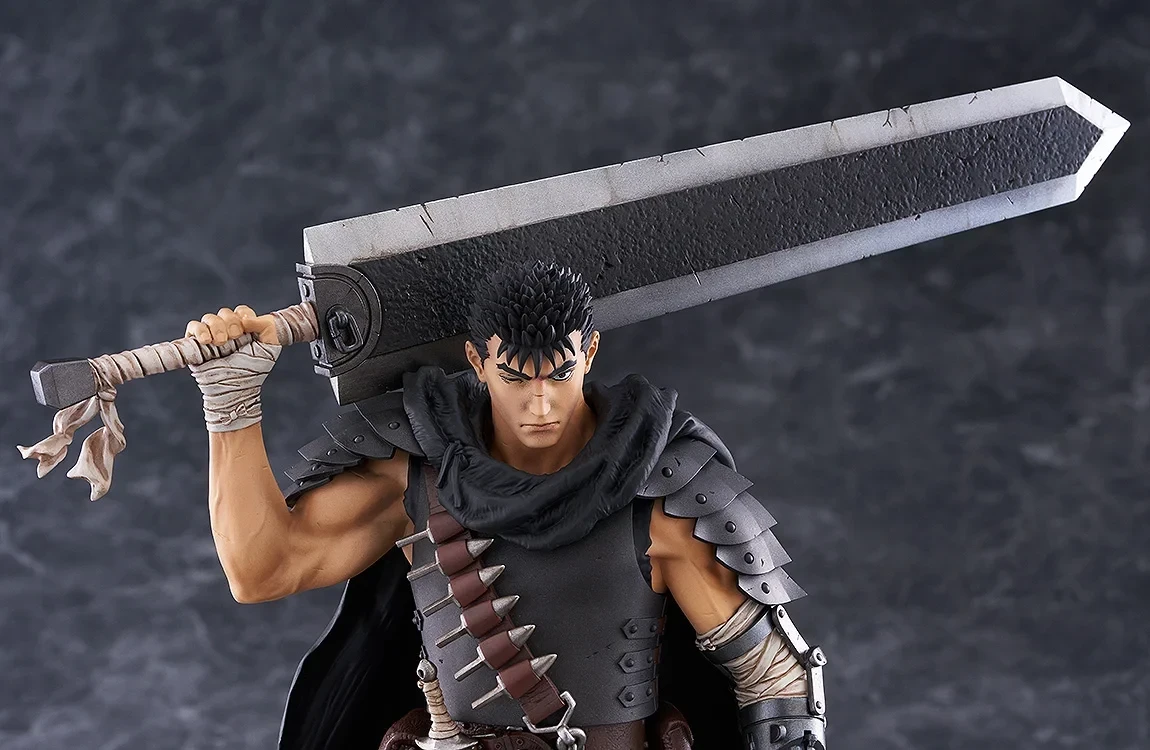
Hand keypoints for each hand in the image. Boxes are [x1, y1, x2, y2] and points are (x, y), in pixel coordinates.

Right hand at [185, 305, 281, 432]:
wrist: (236, 389)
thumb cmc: (254, 371)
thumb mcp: (269, 347)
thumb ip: (266, 326)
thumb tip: (245, 317)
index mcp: (245, 329)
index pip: (241, 311)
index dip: (244, 315)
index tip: (247, 329)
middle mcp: (227, 331)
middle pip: (224, 313)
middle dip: (231, 323)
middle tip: (235, 338)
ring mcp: (211, 337)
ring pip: (209, 318)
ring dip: (216, 326)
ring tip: (221, 342)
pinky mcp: (196, 345)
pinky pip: (193, 327)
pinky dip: (199, 330)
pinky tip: (207, 341)